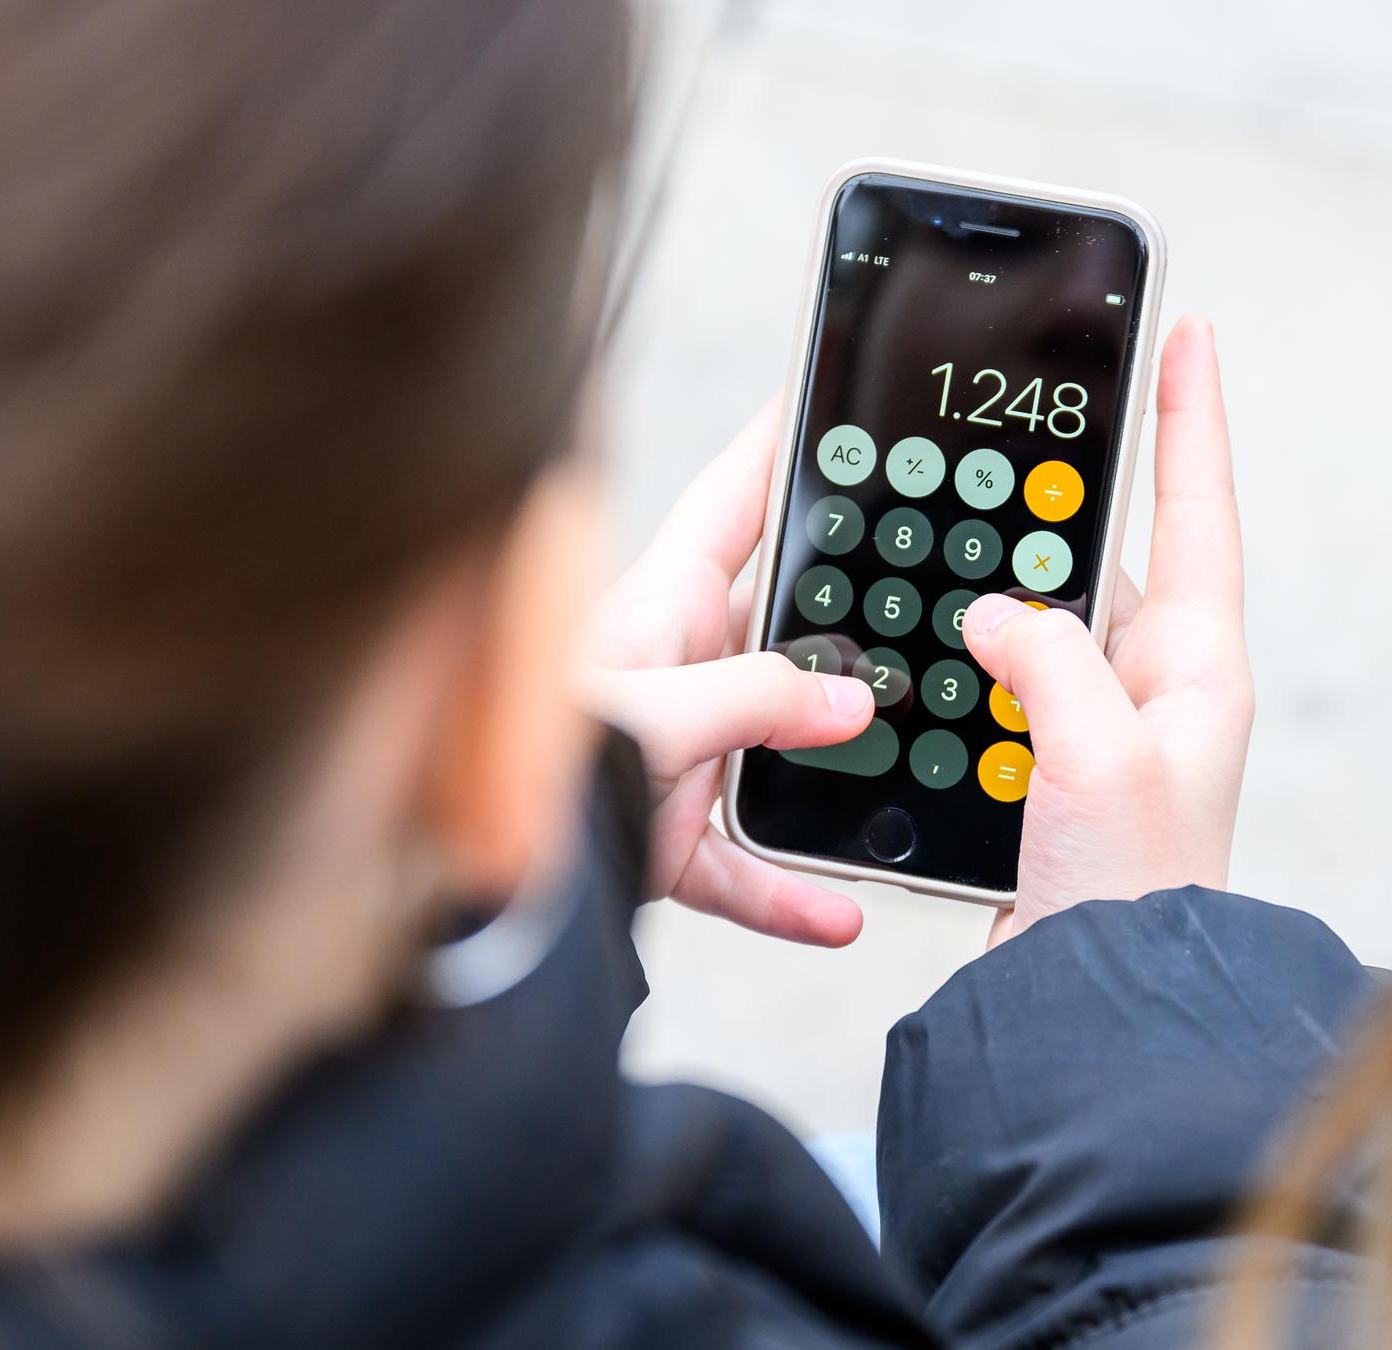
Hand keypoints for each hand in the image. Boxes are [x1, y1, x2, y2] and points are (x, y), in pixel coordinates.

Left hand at [581, 395, 871, 946]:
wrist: (471, 877)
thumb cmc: (531, 765)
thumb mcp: (659, 713)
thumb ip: (759, 698)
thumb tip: (850, 699)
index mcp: (665, 605)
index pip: (737, 500)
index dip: (778, 443)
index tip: (824, 400)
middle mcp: (676, 665)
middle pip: (782, 630)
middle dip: (847, 633)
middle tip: (920, 607)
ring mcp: (675, 746)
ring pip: (774, 749)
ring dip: (831, 776)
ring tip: (898, 778)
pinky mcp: (665, 830)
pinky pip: (744, 859)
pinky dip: (788, 889)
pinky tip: (837, 914)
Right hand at [962, 316, 1251, 945]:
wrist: (1097, 1009)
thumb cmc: (1129, 891)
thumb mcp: (1098, 753)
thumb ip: (1051, 658)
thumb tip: (1000, 613)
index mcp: (1197, 667)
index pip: (1197, 512)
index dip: (1192, 419)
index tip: (1188, 334)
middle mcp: (1157, 689)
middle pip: (1110, 553)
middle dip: (1066, 492)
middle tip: (1021, 421)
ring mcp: (1102, 730)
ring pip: (1046, 618)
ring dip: (1003, 585)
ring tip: (958, 528)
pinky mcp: (1049, 770)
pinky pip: (1006, 683)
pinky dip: (971, 660)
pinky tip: (933, 642)